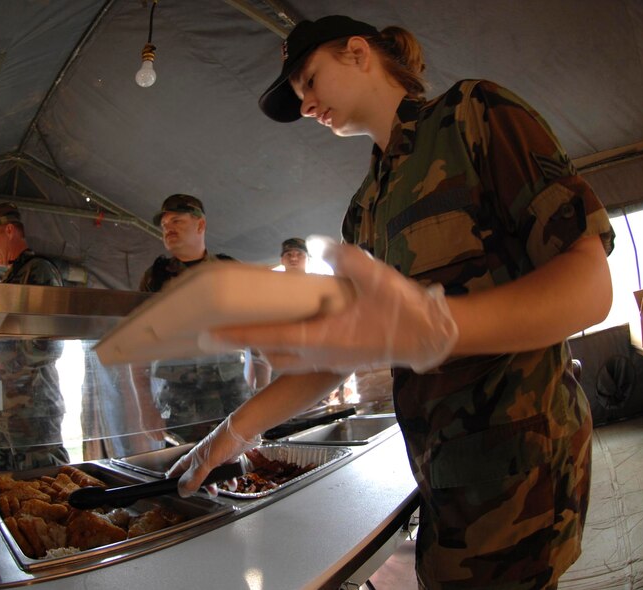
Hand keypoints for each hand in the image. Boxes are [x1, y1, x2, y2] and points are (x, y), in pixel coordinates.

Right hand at [166, 413, 260, 496]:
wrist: (244, 430)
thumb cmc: (224, 440)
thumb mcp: (206, 463)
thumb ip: (195, 478)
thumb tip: (183, 491)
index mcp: (195, 456)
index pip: (179, 467)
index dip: (174, 476)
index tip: (170, 486)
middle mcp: (204, 456)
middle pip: (196, 474)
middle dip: (197, 485)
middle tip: (198, 494)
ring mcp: (217, 457)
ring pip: (212, 474)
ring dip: (214, 484)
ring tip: (215, 492)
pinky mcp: (229, 457)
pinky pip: (227, 472)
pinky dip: (229, 480)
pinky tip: (232, 484)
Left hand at [206, 242, 457, 373]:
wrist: (431, 335)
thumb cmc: (402, 308)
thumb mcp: (372, 273)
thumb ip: (340, 256)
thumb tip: (315, 244)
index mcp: (321, 337)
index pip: (268, 337)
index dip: (238, 336)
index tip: (211, 335)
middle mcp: (321, 355)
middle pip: (273, 355)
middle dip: (251, 345)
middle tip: (234, 328)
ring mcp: (332, 362)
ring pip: (289, 361)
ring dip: (272, 348)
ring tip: (263, 328)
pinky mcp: (342, 362)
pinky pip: (306, 360)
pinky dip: (291, 348)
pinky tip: (299, 327)